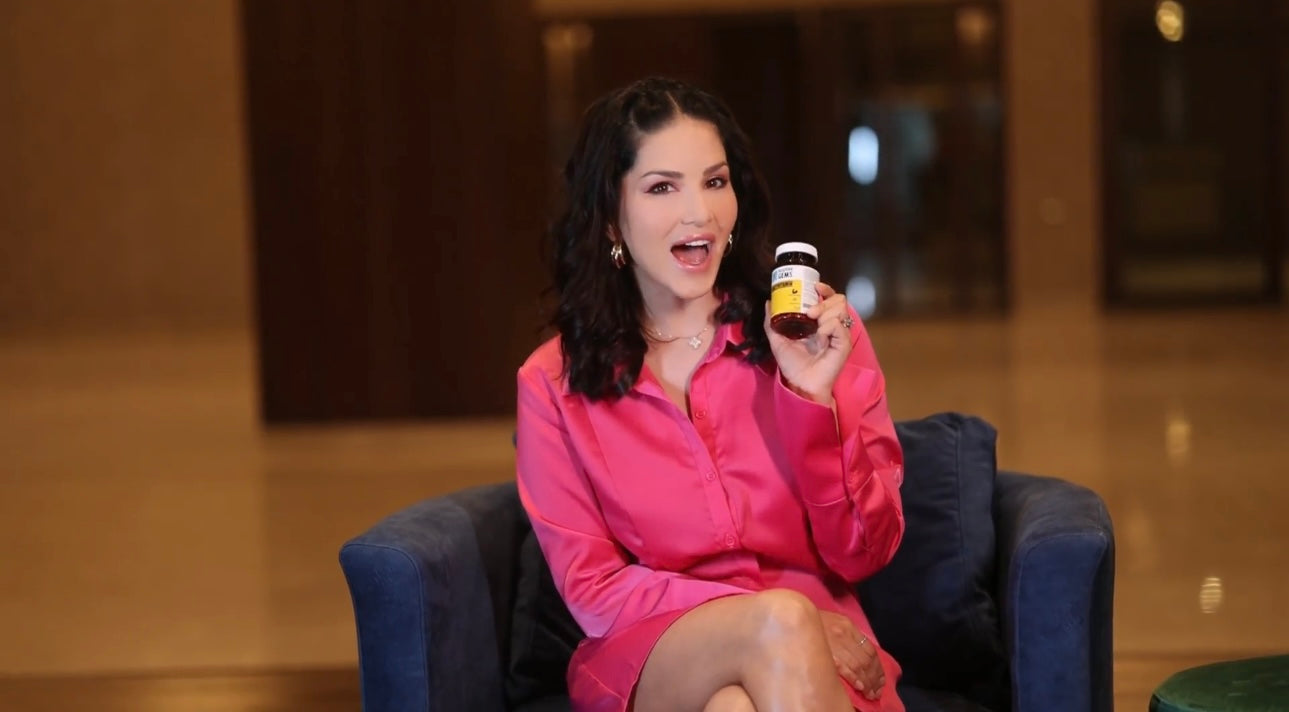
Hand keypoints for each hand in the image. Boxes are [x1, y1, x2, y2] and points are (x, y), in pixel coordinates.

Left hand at [764, 282, 853, 405]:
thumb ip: (772, 322)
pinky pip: (840, 326)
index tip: (815, 286)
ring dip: (825, 312)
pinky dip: (828, 327)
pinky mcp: (844, 344)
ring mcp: (839, 334)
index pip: (829, 297)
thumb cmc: (793, 364)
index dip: (825, 289)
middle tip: (810, 311)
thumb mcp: (778, 341)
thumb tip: (768, 302)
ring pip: (841, 309)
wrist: (801, 384)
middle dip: (824, 300)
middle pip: (838, 300)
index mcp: (819, 321)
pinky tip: (819, 336)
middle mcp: (832, 325)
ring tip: (813, 322)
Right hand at [818, 610, 884, 699]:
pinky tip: (860, 686)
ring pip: (858, 666)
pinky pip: (844, 668)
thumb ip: (848, 635)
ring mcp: (835, 644)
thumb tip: (862, 654)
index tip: (880, 679)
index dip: (878, 667)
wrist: (791, 616)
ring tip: (870, 693)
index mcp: (848, 626)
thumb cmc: (812, 621)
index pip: (870, 650)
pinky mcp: (825, 653)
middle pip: (866, 660)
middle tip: (877, 691)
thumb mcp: (834, 621)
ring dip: (867, 682)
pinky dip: (854, 678)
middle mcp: (844, 634)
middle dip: (875, 678)